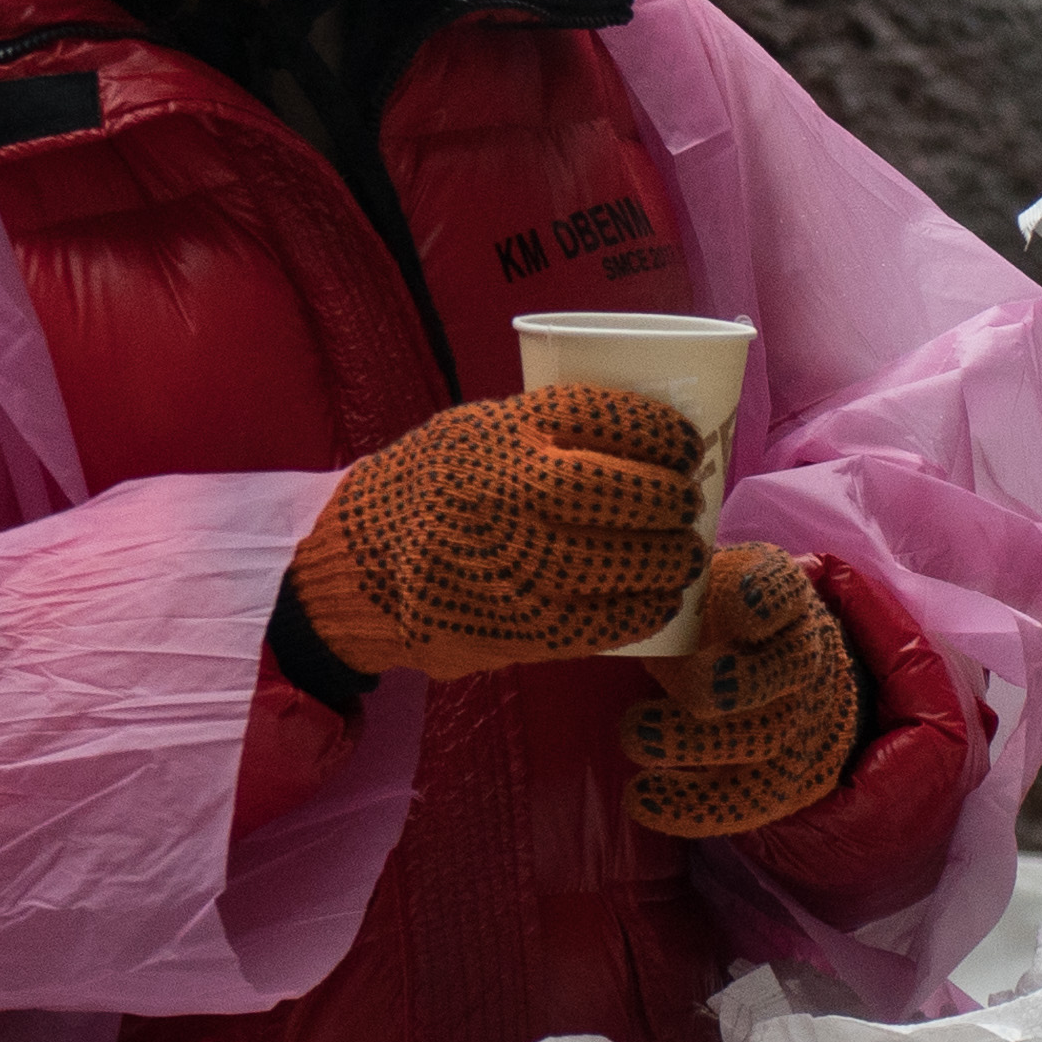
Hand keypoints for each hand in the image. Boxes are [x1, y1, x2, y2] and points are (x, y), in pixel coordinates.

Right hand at [287, 383, 708, 678]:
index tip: (684, 446)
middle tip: (688, 506)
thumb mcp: (473, 433)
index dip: (657, 432)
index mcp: (498, 433)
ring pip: (612, 563)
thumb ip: (542, 431)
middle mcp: (502, 492)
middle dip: (668, 501)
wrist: (353, 566)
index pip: (597, 415)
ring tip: (684, 556)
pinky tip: (658, 601)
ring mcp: (505, 563)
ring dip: (665, 562)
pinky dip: (637, 612)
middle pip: (613, 492)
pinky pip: (593, 624)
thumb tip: (649, 442)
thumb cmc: (430, 489)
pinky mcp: (507, 627)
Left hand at [627, 543, 860, 836]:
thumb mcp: (706, 585)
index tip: (735, 609)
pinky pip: (747, 800)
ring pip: (766, 738)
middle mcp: (802, 658)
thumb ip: (676, 586)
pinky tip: (641, 798)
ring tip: (636, 736)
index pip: (784, 591)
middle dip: (731, 682)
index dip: (762, 600)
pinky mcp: (784, 778)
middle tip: (680, 683)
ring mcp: (798, 721)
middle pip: (786, 671)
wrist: (785, 678)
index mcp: (781, 601)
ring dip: (698, 744)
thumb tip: (628, 587)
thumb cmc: (719, 623)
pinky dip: (693, 806)